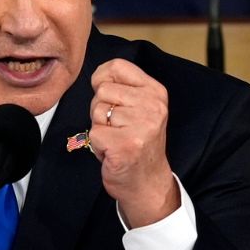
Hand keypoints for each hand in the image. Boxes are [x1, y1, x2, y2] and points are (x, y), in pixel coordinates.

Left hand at [87, 58, 179, 227]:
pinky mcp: (125, 144)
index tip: (108, 96)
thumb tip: (98, 76)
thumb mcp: (141, 108)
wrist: (148, 182)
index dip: (102, 79)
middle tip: (117, 128)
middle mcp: (152, 107)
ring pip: (97, 111)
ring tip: (116, 139)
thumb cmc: (138, 144)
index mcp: (156, 92)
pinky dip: (96, 145)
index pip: (117, 66)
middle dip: (101, 109)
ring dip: (100, 128)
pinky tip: (112, 151)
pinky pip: (94, 132)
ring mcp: (141, 126)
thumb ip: (124, 88)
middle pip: (103, 90)